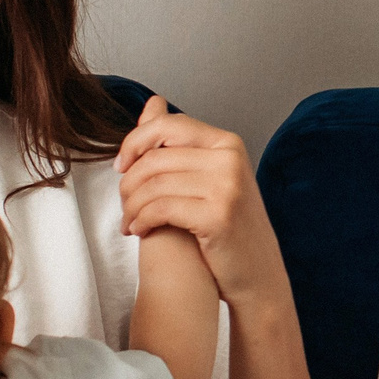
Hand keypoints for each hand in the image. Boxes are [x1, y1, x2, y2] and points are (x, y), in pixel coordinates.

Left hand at [116, 96, 291, 313]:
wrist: (258, 275)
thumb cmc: (230, 228)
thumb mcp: (211, 177)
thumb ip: (180, 142)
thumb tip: (152, 104)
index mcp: (228, 143)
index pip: (168, 125)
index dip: (135, 143)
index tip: (120, 166)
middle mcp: (230, 160)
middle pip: (156, 157)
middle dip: (129, 183)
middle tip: (124, 204)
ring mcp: (227, 187)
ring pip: (154, 184)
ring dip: (132, 206)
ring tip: (129, 221)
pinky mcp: (218, 216)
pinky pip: (161, 208)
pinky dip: (142, 220)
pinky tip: (140, 230)